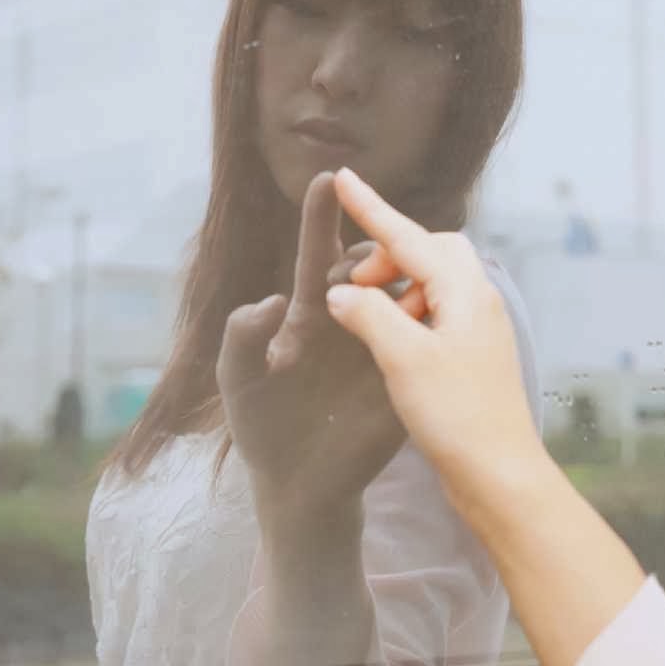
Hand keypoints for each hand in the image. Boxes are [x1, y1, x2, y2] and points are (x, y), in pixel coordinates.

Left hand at [215, 171, 406, 513]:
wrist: (297, 487)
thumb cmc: (262, 426)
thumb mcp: (237, 379)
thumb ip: (242, 335)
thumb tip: (275, 302)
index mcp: (310, 313)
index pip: (320, 255)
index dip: (322, 217)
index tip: (328, 178)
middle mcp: (352, 321)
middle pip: (371, 266)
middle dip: (370, 251)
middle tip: (358, 272)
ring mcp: (383, 348)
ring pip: (405, 295)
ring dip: (403, 282)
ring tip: (390, 295)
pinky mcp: (406, 380)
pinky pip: (423, 343)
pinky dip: (427, 326)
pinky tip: (426, 319)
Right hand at [322, 168, 544, 510]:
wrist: (500, 474)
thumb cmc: (456, 415)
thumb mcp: (403, 359)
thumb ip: (369, 315)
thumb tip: (342, 293)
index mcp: (465, 291)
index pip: (409, 237)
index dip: (371, 209)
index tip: (343, 176)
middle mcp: (479, 300)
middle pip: (429, 251)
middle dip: (388, 256)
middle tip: (354, 285)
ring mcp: (479, 329)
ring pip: (433, 283)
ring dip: (396, 290)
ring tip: (366, 318)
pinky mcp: (474, 356)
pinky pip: (436, 313)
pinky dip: (407, 315)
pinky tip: (388, 345)